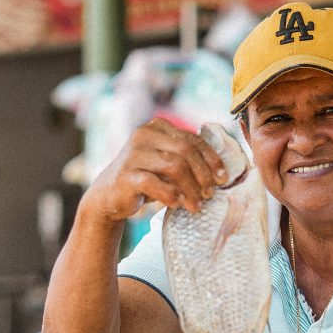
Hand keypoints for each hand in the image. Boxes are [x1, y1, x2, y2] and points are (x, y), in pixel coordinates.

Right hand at [81, 118, 228, 223]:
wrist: (109, 195)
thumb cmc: (146, 179)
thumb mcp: (166, 162)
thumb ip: (186, 158)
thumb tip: (220, 170)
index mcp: (157, 127)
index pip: (192, 139)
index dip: (211, 159)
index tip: (223, 178)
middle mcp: (143, 135)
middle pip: (185, 151)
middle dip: (203, 174)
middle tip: (210, 194)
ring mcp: (133, 154)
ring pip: (174, 166)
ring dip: (191, 188)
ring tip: (197, 205)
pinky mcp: (126, 174)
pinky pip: (155, 184)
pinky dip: (171, 195)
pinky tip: (178, 204)